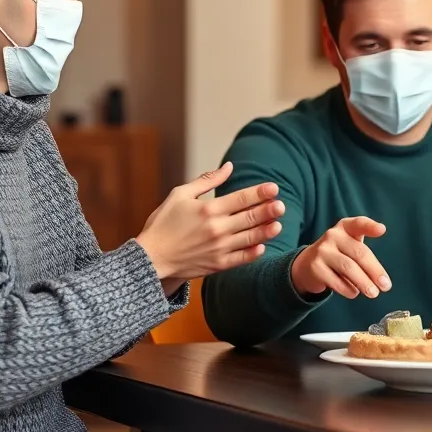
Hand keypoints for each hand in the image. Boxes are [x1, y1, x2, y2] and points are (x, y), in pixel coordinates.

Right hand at [137, 162, 284, 286]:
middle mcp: (216, 228)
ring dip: (266, 231)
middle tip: (281, 205)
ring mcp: (219, 248)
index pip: (241, 198)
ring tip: (279, 224)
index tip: (274, 188)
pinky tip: (262, 246)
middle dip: (269, 210)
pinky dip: (253, 253)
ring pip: (250, 238)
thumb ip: (207, 180)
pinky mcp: (217, 265)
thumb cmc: (163, 223)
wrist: (150, 258)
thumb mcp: (180, 195)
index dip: (260, 192)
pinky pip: (241, 259)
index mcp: (208, 209)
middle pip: (250, 217)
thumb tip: (229, 166)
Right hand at [291, 216, 389, 298]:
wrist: (307, 264)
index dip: (370, 226)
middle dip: (374, 271)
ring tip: (373, 293)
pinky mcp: (315, 267)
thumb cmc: (338, 254)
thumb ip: (365, 254)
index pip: (359, 223)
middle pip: (359, 253)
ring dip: (364, 282)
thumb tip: (382, 279)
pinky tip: (354, 293)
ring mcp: (322, 251)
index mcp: (345, 227)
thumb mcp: (350, 246)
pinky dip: (348, 289)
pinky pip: (336, 281)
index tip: (382, 230)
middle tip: (386, 286)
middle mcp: (332, 235)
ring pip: (348, 268)